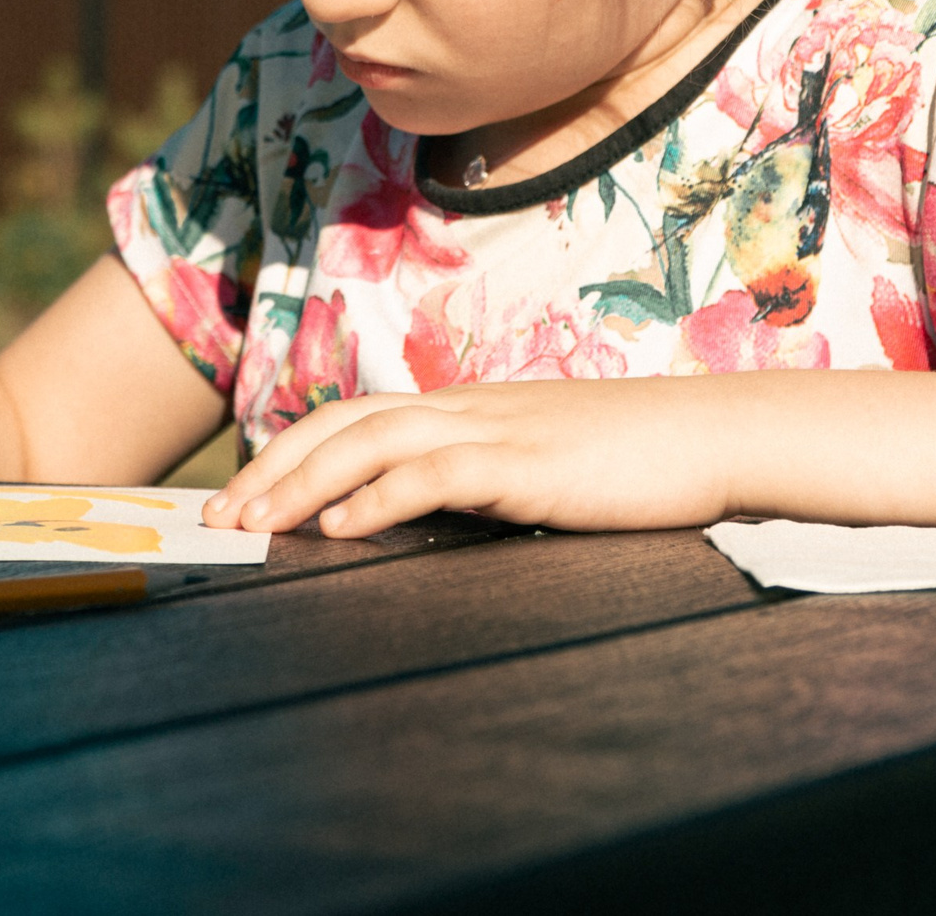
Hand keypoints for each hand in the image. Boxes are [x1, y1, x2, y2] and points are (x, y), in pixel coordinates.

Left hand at [199, 379, 737, 538]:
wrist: (716, 436)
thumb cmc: (637, 462)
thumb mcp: (543, 467)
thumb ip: (486, 484)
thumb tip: (434, 521)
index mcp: (467, 408)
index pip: (356, 417)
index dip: (292, 451)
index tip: (244, 495)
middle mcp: (467, 408)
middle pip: (342, 422)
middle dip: (271, 469)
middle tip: (219, 518)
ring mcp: (494, 429)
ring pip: (371, 442)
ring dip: (302, 483)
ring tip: (254, 524)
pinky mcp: (525, 463)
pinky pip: (435, 474)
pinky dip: (378, 498)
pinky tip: (341, 527)